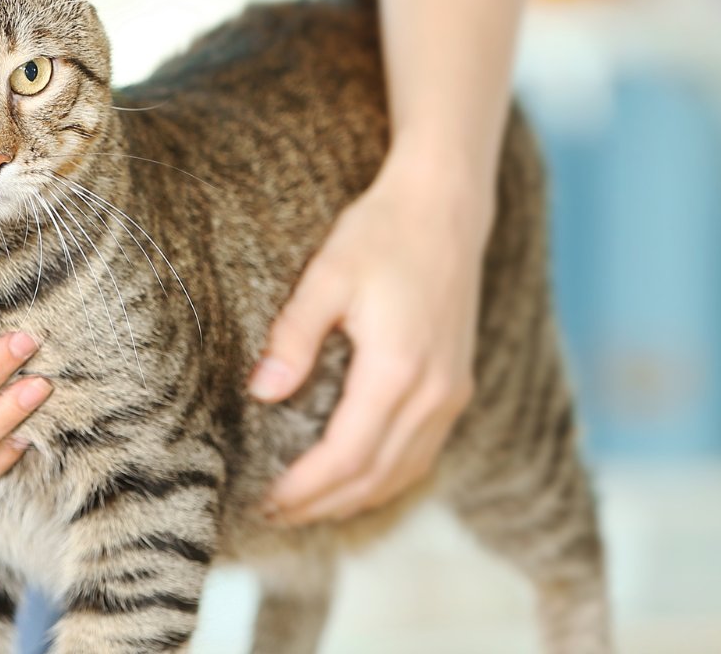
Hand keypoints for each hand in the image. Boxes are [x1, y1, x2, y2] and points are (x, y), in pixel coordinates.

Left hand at [249, 157, 489, 523]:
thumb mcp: (327, 276)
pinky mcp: (457, 385)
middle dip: (321, 504)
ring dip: (354, 498)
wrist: (445, 206)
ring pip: (402, 472)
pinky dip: (386, 477)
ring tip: (305, 506)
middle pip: (374, 476)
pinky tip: (355, 479)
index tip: (265, 501)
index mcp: (397, 370)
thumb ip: (294, 337)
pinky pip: (422, 452)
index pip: (345, 457)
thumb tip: (263, 393)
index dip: (304, 489)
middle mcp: (433, 392)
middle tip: (272, 514)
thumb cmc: (383, 232)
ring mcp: (451, 392)